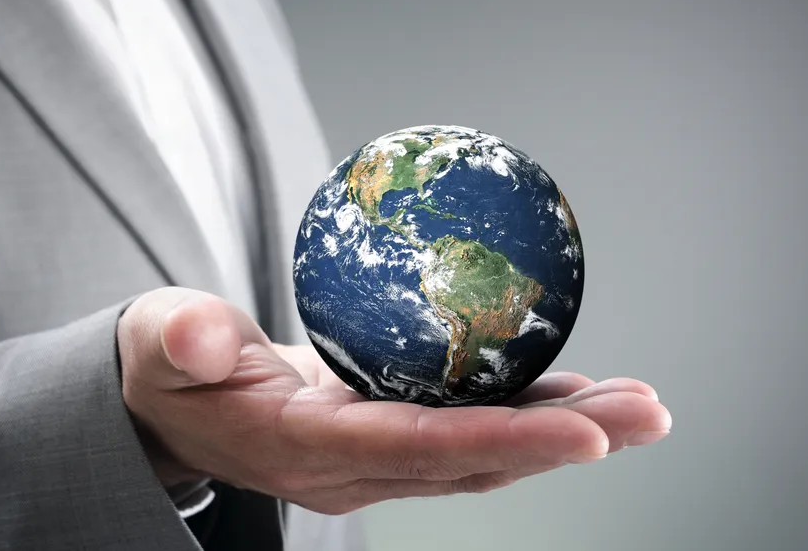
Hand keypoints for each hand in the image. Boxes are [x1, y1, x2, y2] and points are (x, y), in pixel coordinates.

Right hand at [118, 287, 671, 514]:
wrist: (175, 404)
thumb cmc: (167, 368)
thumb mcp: (159, 344)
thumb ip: (178, 342)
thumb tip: (197, 337)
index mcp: (306, 448)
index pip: (418, 450)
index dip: (506, 441)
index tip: (590, 432)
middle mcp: (354, 469)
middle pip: (476, 459)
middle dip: (568, 441)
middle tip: (649, 412)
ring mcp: (375, 459)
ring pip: (485, 451)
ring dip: (565, 428)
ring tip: (638, 404)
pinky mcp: (387, 437)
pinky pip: (469, 431)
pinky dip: (527, 412)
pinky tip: (574, 386)